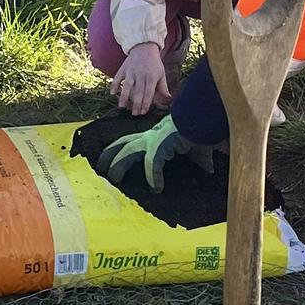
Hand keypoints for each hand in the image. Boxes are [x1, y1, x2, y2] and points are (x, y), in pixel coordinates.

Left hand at [99, 112, 213, 192]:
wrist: (201, 117)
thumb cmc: (194, 130)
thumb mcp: (184, 147)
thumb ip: (184, 157)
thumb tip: (204, 170)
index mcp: (152, 136)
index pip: (129, 142)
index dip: (117, 150)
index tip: (109, 160)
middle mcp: (149, 137)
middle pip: (122, 144)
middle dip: (109, 155)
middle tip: (100, 169)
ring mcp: (153, 140)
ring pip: (129, 152)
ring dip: (119, 164)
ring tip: (113, 179)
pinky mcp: (160, 145)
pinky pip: (152, 163)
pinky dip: (154, 176)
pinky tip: (156, 187)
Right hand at [113, 43, 169, 115]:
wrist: (144, 47)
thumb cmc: (154, 63)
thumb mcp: (161, 74)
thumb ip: (163, 87)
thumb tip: (169, 99)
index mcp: (151, 77)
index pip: (149, 92)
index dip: (146, 102)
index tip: (144, 112)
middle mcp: (140, 75)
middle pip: (138, 91)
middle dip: (136, 103)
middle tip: (134, 114)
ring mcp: (131, 71)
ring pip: (127, 85)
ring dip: (124, 96)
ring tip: (122, 106)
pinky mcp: (123, 68)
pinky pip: (117, 77)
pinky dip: (114, 84)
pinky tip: (112, 93)